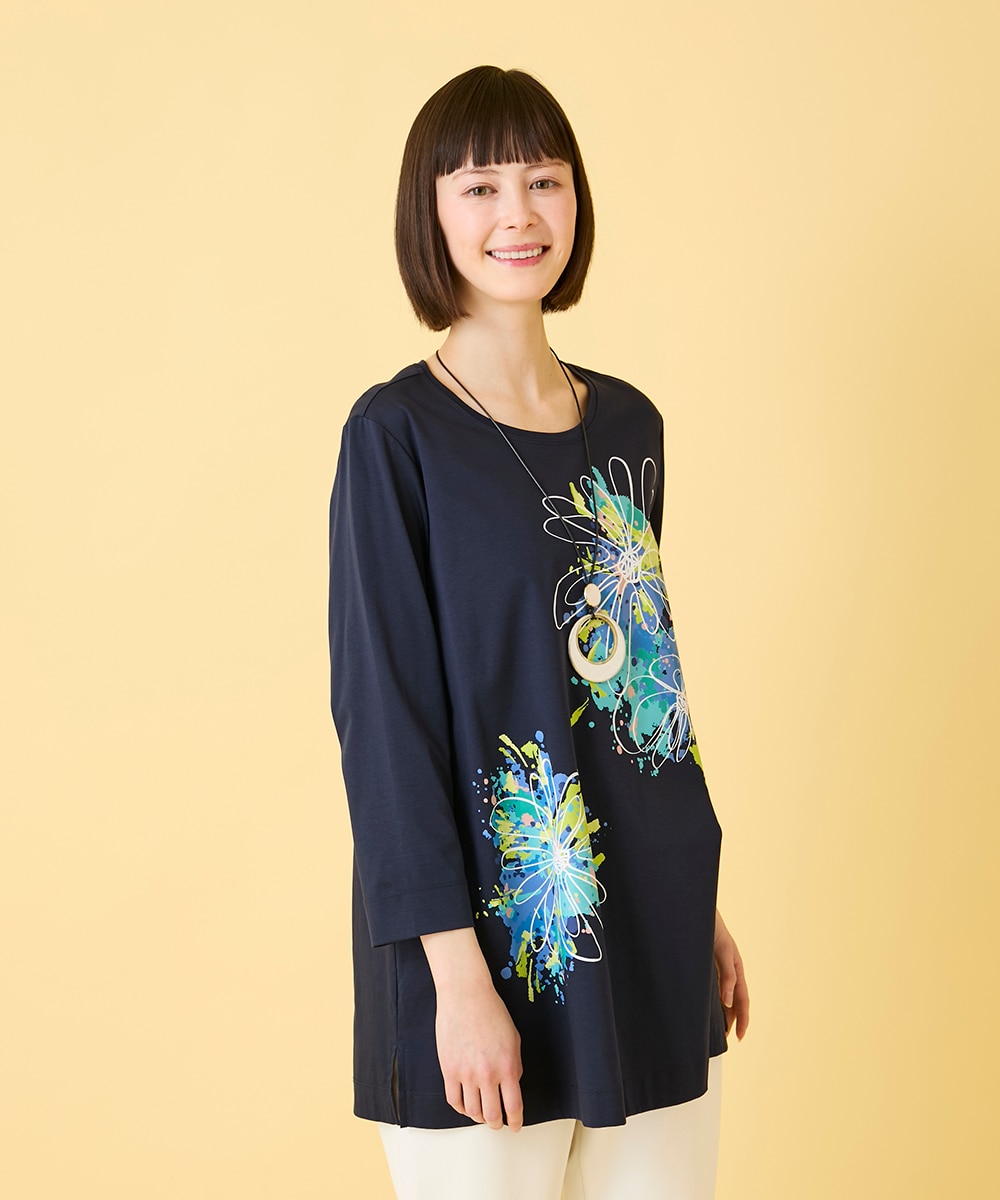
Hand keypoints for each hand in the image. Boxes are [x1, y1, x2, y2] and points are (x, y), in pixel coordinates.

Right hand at [434, 977, 523, 1130]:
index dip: (515, 1122)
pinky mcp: (449, 1070)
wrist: (466, 995)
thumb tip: (511, 1085)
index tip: (515, 1126)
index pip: (513, 1107)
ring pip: (472, 1111)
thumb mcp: (514, 1039)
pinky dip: (461, 1108)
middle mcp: (487, 1074)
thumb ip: (515, 1066)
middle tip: (498, 1123)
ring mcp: (466, 1073)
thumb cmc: (491, 1012)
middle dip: (497, 1123)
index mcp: (508, 1067)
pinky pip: (454, 1100)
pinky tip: (466, 1105)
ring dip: (479, 1117)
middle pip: (492, 1115)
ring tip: (482, 1113)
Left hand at [714, 908, 749, 1039]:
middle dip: (732, 1020)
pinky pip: (712, 986)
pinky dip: (712, 1000)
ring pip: (723, 995)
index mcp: (736, 966)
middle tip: (725, 1040)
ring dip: (722, 1012)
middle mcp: (729, 968)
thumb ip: (728, 974)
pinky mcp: (706, 963)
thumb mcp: (722, 949)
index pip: (742, 999)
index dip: (742, 1019)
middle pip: (734, 1000)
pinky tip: (705, 1007)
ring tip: (716, 1030)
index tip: (738, 1037)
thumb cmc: (710, 925)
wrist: (694, 907)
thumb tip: (729, 1002)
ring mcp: (718, 966)